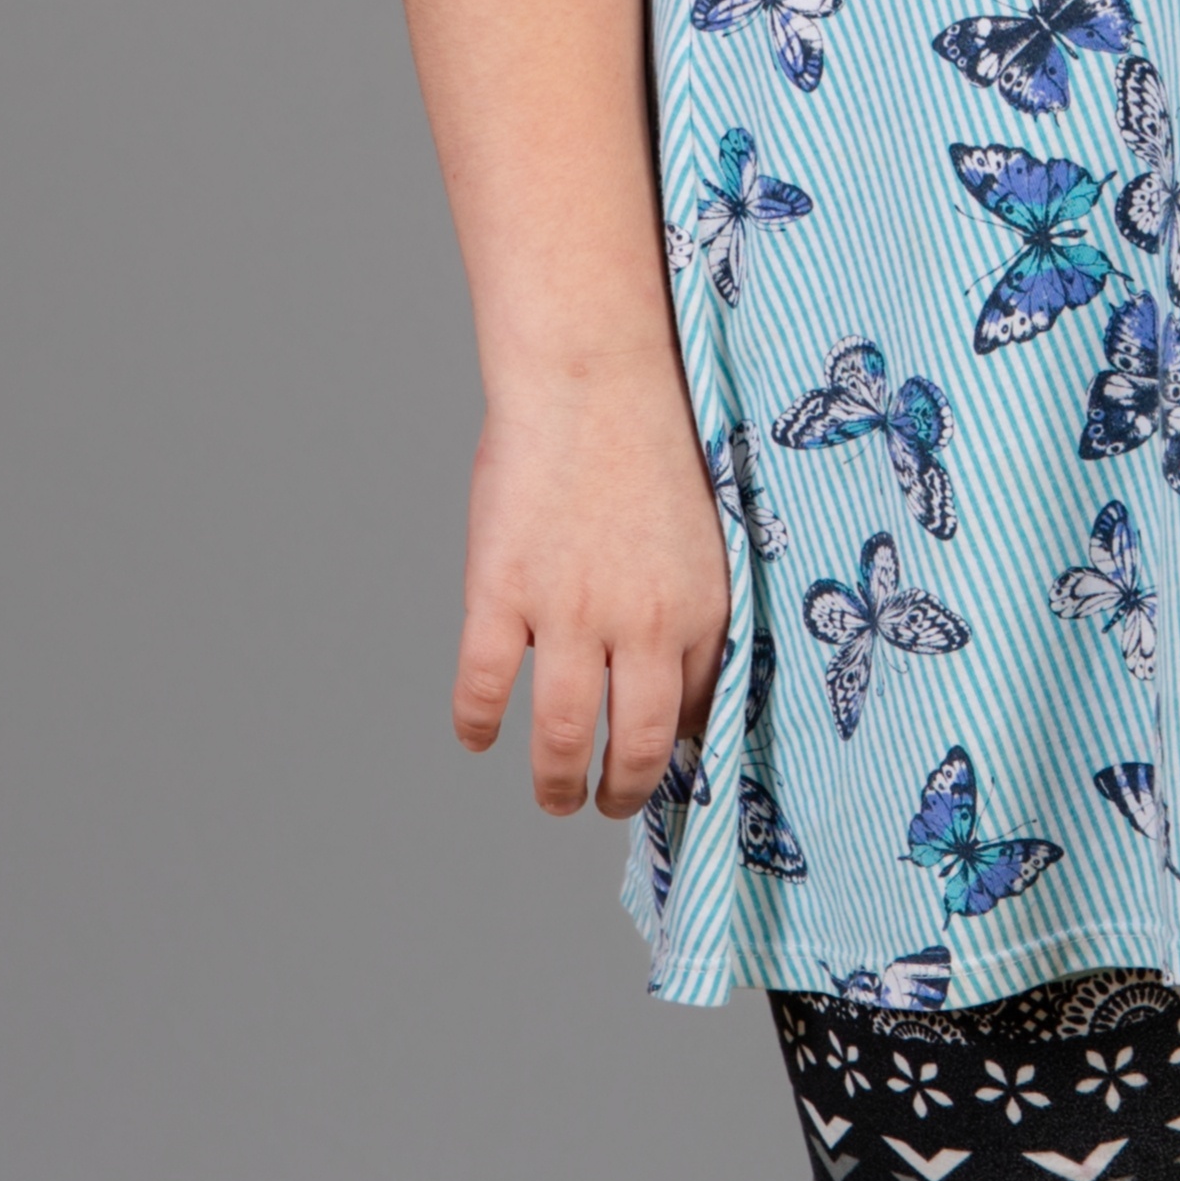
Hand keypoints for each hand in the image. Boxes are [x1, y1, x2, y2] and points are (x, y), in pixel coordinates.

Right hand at [451, 370, 730, 818]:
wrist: (592, 375)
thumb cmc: (649, 439)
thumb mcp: (701, 529)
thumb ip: (690, 601)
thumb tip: (680, 675)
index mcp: (699, 606)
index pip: (696, 712)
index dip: (677, 753)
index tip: (661, 768)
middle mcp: (640, 622)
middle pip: (638, 747)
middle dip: (621, 793)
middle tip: (604, 805)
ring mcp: (568, 611)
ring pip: (562, 737)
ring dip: (556, 782)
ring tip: (553, 796)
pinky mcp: (501, 594)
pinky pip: (484, 689)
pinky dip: (478, 724)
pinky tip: (478, 734)